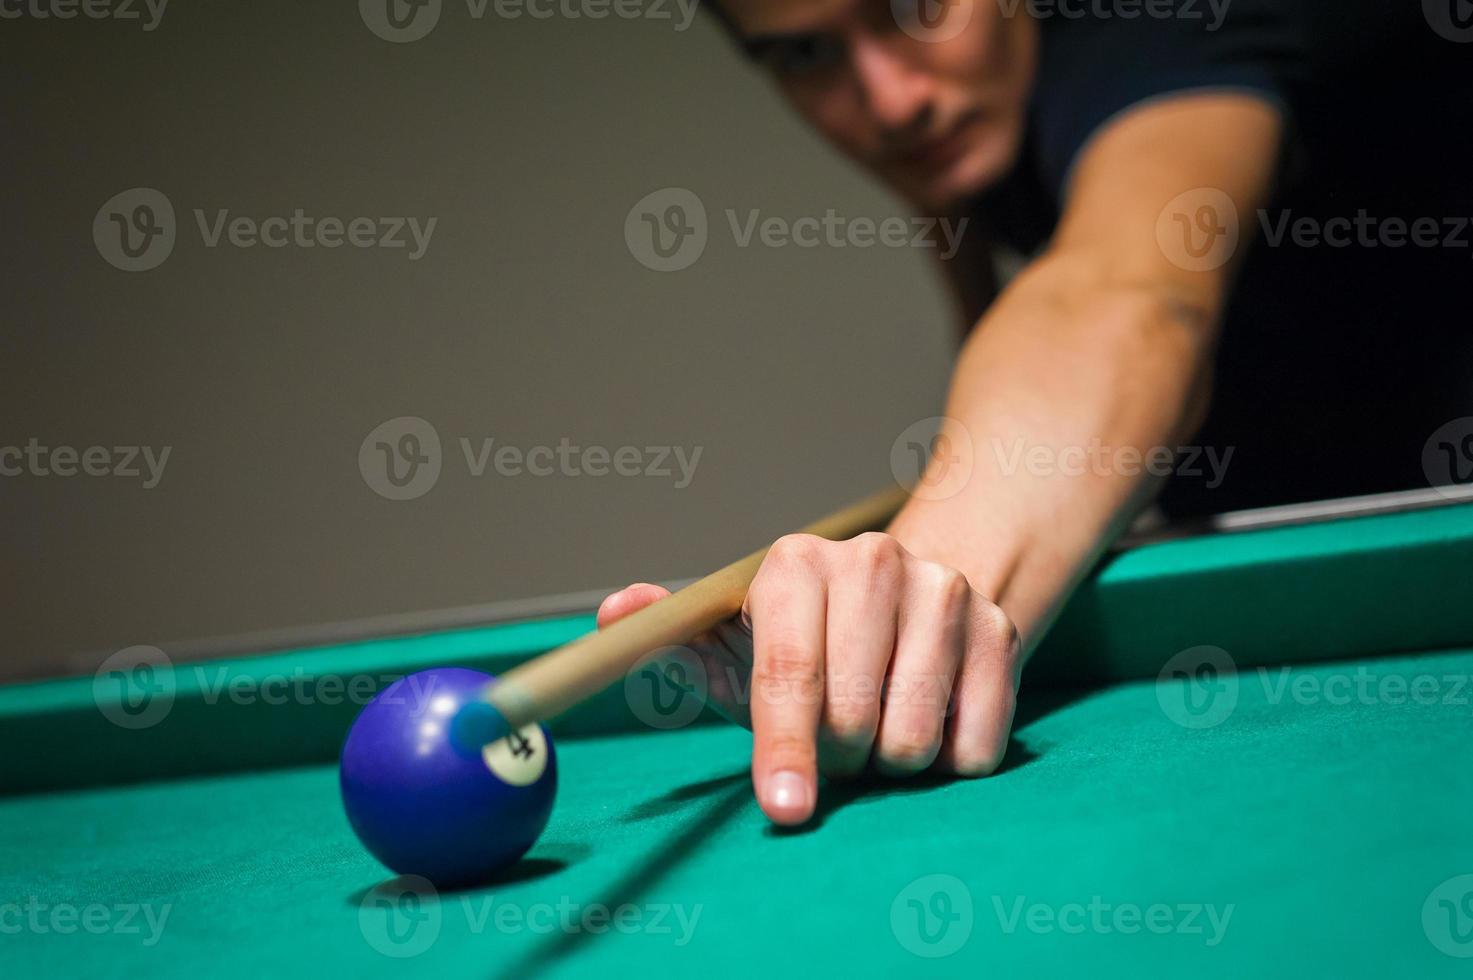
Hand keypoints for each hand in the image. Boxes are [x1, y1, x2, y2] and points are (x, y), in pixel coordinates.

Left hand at [598, 531, 1021, 825]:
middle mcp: (874, 561)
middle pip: (854, 714)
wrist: (902, 604)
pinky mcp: (1001, 628)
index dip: (785, 745)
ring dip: (890, 761)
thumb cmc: (797, 639)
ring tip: (878, 728)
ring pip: (916, 737)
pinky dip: (949, 759)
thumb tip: (614, 613)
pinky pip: (976, 744)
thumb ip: (670, 632)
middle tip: (834, 740)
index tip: (785, 806)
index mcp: (795, 563)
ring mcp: (944, 589)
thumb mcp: (729, 637)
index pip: (788, 669)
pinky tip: (931, 722)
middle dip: (837, 755)